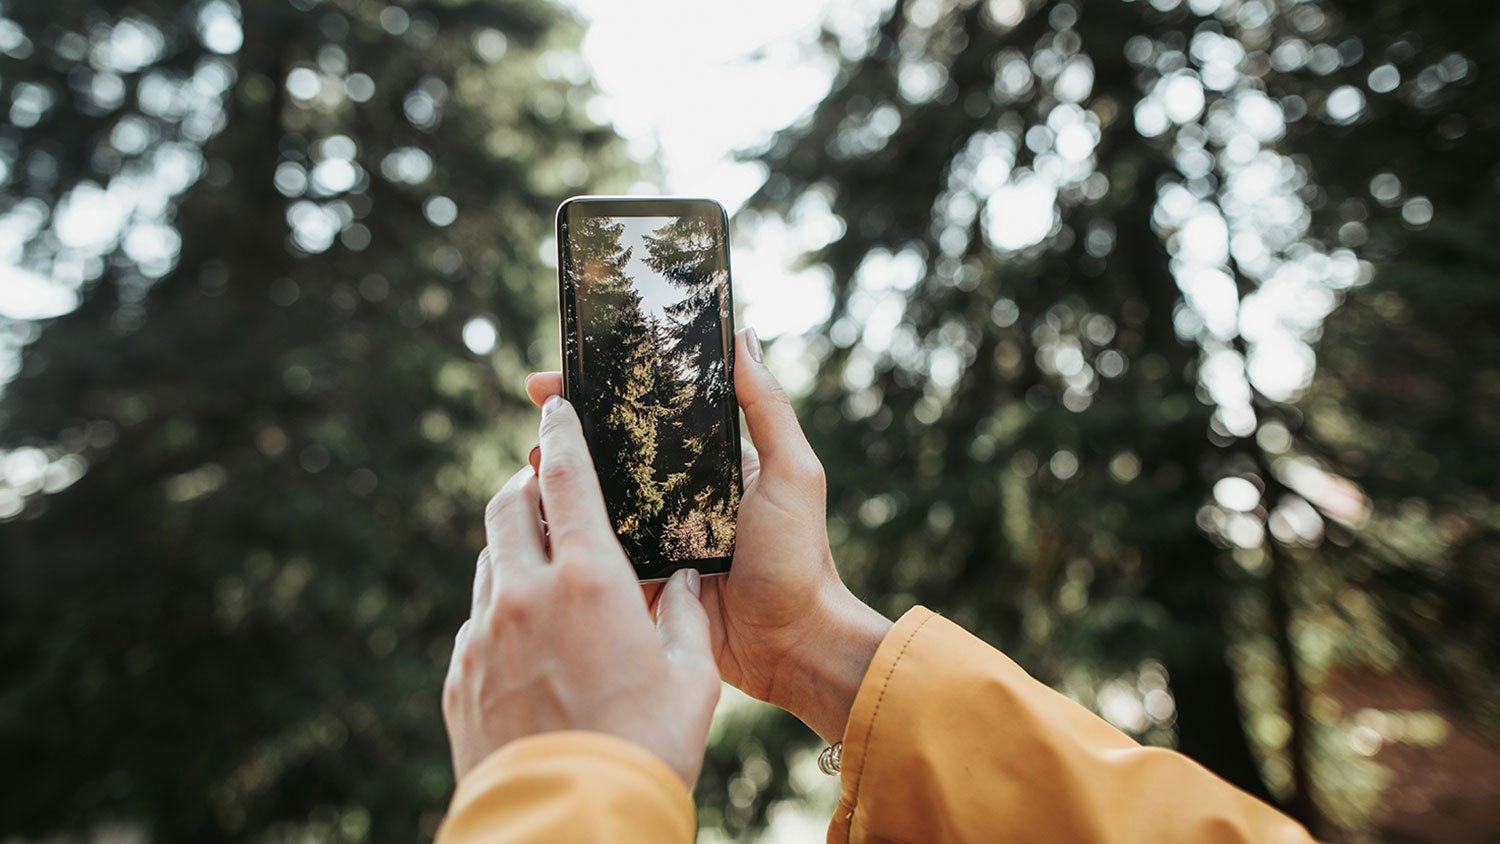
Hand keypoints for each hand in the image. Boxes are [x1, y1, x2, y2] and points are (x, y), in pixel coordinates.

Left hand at [442, 397, 720, 784]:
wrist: (571, 824)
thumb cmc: (645, 748)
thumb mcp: (692, 678)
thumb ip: (685, 617)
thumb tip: (680, 582)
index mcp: (589, 581)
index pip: (565, 479)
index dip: (561, 435)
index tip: (555, 408)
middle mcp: (525, 594)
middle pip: (507, 507)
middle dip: (525, 484)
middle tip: (544, 484)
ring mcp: (482, 635)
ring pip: (488, 563)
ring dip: (512, 549)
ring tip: (543, 566)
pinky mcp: (459, 676)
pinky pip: (476, 621)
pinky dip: (500, 609)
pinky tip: (527, 636)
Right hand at [523, 329, 891, 743]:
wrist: (792, 645)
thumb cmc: (801, 556)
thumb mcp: (791, 471)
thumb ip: (766, 407)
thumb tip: (742, 335)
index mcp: (708, 463)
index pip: (648, 415)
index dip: (605, 392)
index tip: (561, 376)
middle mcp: (676, 495)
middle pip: (611, 454)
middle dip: (568, 433)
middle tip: (537, 418)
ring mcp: (654, 539)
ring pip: (594, 500)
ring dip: (558, 481)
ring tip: (530, 463)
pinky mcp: (639, 580)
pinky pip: (596, 552)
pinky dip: (567, 534)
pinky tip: (538, 518)